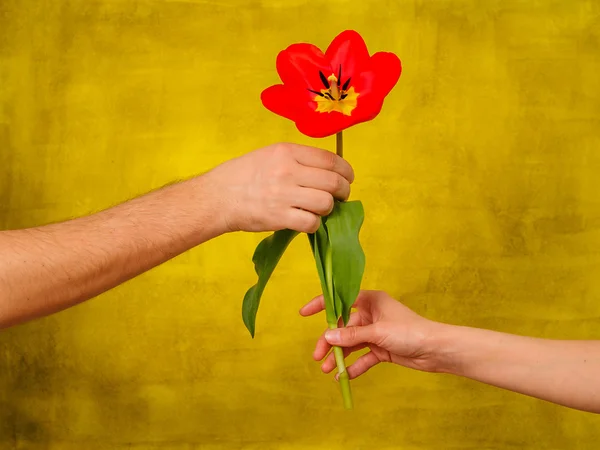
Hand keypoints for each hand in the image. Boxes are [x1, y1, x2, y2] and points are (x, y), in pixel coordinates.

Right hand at [204, 143, 353, 232]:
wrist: (218, 197)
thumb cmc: (243, 175)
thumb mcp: (269, 155)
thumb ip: (297, 160)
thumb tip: (327, 171)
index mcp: (287, 152)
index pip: (329, 159)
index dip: (345, 171)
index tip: (347, 178)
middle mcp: (288, 171)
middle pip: (333, 182)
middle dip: (343, 192)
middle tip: (340, 197)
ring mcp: (284, 195)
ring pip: (325, 203)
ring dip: (327, 209)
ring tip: (319, 210)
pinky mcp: (279, 217)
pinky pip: (311, 222)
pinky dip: (314, 225)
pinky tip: (307, 222)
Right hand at [300, 290, 442, 378]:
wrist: (436, 350)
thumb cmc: (410, 332)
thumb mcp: (378, 332)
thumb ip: (351, 335)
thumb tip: (327, 336)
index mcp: (370, 300)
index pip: (341, 299)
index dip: (321, 305)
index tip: (304, 313)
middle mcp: (371, 315)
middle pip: (343, 327)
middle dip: (329, 342)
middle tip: (317, 356)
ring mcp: (376, 333)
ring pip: (351, 344)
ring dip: (339, 356)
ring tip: (327, 370)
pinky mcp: (381, 349)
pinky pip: (363, 357)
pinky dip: (354, 366)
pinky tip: (343, 376)